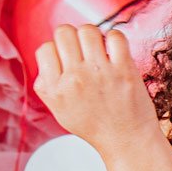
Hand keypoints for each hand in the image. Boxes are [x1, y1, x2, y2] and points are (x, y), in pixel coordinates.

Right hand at [33, 24, 159, 157]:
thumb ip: (47, 83)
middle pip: (64, 32)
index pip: (45, 48)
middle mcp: (74, 79)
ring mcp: (100, 73)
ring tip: (98, 50)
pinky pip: (115, 36)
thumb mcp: (58, 109)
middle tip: (83, 52)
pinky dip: (114, 38)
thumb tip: (47, 55)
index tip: (67, 61)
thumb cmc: (94, 125)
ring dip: (93, 35)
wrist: (126, 141)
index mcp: (55, 88)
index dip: (56, 50)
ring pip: (88, 30)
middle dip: (73, 38)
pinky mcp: (124, 70)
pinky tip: (115, 52)